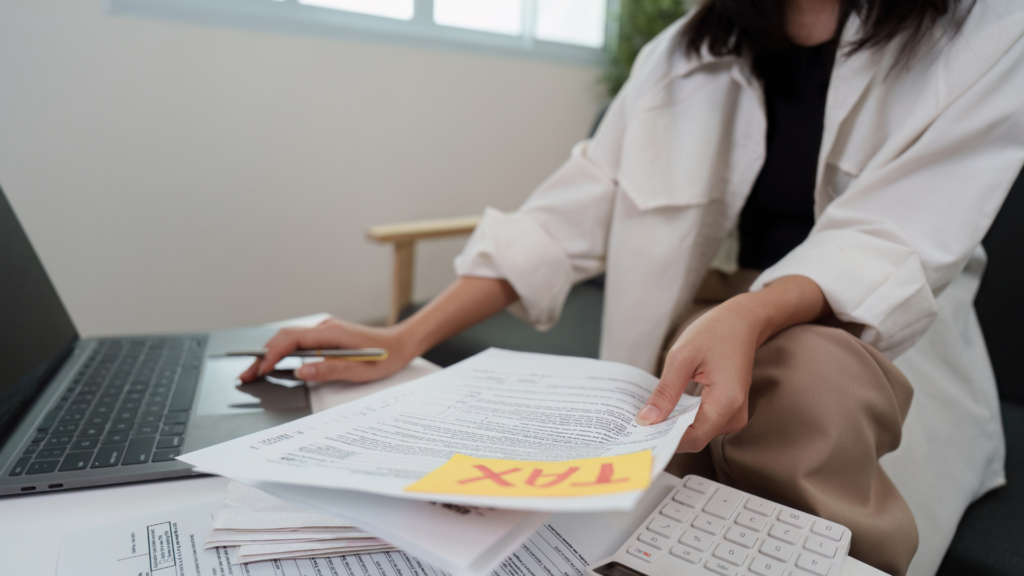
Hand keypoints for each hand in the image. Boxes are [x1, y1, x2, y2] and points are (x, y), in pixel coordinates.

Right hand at [238, 317, 417, 383]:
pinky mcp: (326, 336)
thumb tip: (302, 371)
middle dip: (263, 355)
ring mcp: (324, 330)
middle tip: (246, 375)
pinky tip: (274, 364)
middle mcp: (325, 327)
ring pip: (289, 337)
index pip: (293, 340)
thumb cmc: (385, 357)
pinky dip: (282, 351)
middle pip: (285, 337)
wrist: (401, 343)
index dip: (273, 355)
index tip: (261, 370)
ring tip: (254, 372)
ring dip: (270, 353)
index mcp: (332, 333)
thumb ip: (330, 370)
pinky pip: (298, 341)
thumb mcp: (360, 370)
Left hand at [634, 275, 829, 452]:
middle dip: (666, 435)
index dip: (665, 441)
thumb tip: (646, 421)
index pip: (693, 438)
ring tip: (648, 417)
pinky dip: (682, 418)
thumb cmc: (714, 333)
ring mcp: (734, 414)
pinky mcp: (728, 410)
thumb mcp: (682, 358)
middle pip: (695, 438)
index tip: (639, 437)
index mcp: (726, 401)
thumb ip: (665, 393)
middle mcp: (734, 414)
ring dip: (673, 426)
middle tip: (636, 427)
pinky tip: (665, 409)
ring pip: (697, 432)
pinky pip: (702, 422)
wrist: (741, 322)